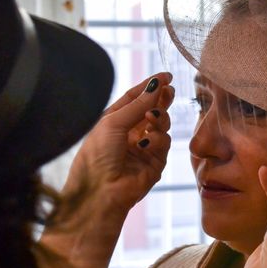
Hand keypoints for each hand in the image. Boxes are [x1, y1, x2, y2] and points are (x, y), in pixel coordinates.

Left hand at [61, 72, 173, 217]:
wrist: (99, 192)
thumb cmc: (96, 156)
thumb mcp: (113, 122)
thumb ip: (138, 104)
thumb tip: (156, 85)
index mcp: (113, 122)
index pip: (135, 99)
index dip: (149, 86)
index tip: (165, 76)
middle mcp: (129, 134)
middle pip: (151, 110)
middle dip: (161, 99)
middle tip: (170, 90)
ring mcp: (143, 148)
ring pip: (162, 125)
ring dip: (159, 117)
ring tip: (152, 117)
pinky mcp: (155, 163)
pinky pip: (164, 143)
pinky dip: (158, 139)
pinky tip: (146, 143)